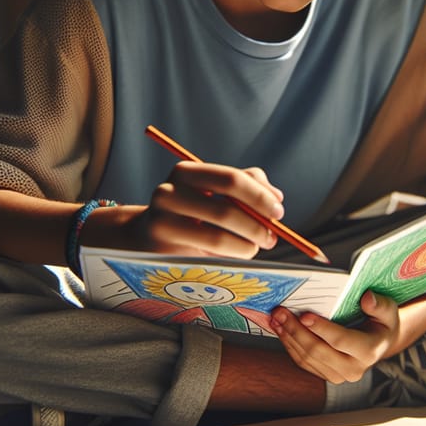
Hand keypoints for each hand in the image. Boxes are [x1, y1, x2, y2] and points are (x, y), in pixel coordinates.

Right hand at [128, 161, 284, 258]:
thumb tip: (276, 196)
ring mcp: (162, 219)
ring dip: (247, 243)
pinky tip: (240, 253)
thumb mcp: (213, 193)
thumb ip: (246, 185)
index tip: (279, 211)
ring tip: (257, 247)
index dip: (259, 196)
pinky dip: (231, 253)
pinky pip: (205, 253)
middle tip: (272, 236)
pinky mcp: (163, 247)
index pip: (231, 179)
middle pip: (225, 208)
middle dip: (257, 224)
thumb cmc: (190, 211)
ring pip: (217, 235)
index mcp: (186, 171)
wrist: (146, 236)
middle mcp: (169, 191)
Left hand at [269, 290, 399, 383]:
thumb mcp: (388, 310)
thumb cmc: (382, 322)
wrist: (380, 342)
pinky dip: (290, 345)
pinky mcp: (327, 375)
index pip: (341, 340)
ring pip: (307, 358)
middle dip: (296, 330)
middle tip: (280, 312)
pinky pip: (304, 363)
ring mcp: (339, 376)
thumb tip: (367, 298)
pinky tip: (281, 330)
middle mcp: (354, 368)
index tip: (304, 314)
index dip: (321, 328)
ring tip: (276, 319)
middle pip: (318, 351)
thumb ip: (379, 304)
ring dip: (289, 338)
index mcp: (369, 351)